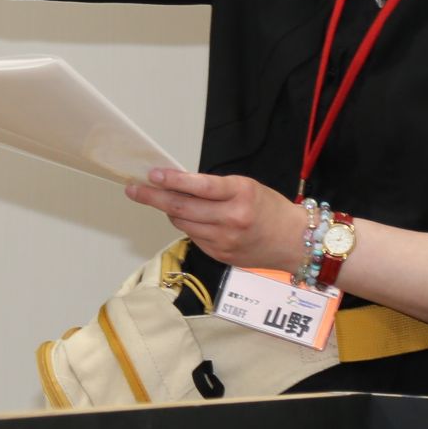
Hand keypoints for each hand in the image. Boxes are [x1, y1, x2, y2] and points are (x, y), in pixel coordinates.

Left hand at [124, 168, 309, 272]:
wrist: (294, 241)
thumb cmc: (269, 208)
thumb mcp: (246, 187)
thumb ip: (214, 187)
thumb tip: (177, 183)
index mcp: (240, 194)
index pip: (198, 186)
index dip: (172, 179)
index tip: (152, 174)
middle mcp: (231, 218)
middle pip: (181, 208)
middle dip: (152, 197)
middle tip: (133, 189)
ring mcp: (224, 240)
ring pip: (182, 223)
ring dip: (168, 210)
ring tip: (161, 199)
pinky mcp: (220, 254)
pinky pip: (193, 236)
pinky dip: (186, 224)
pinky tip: (188, 217)